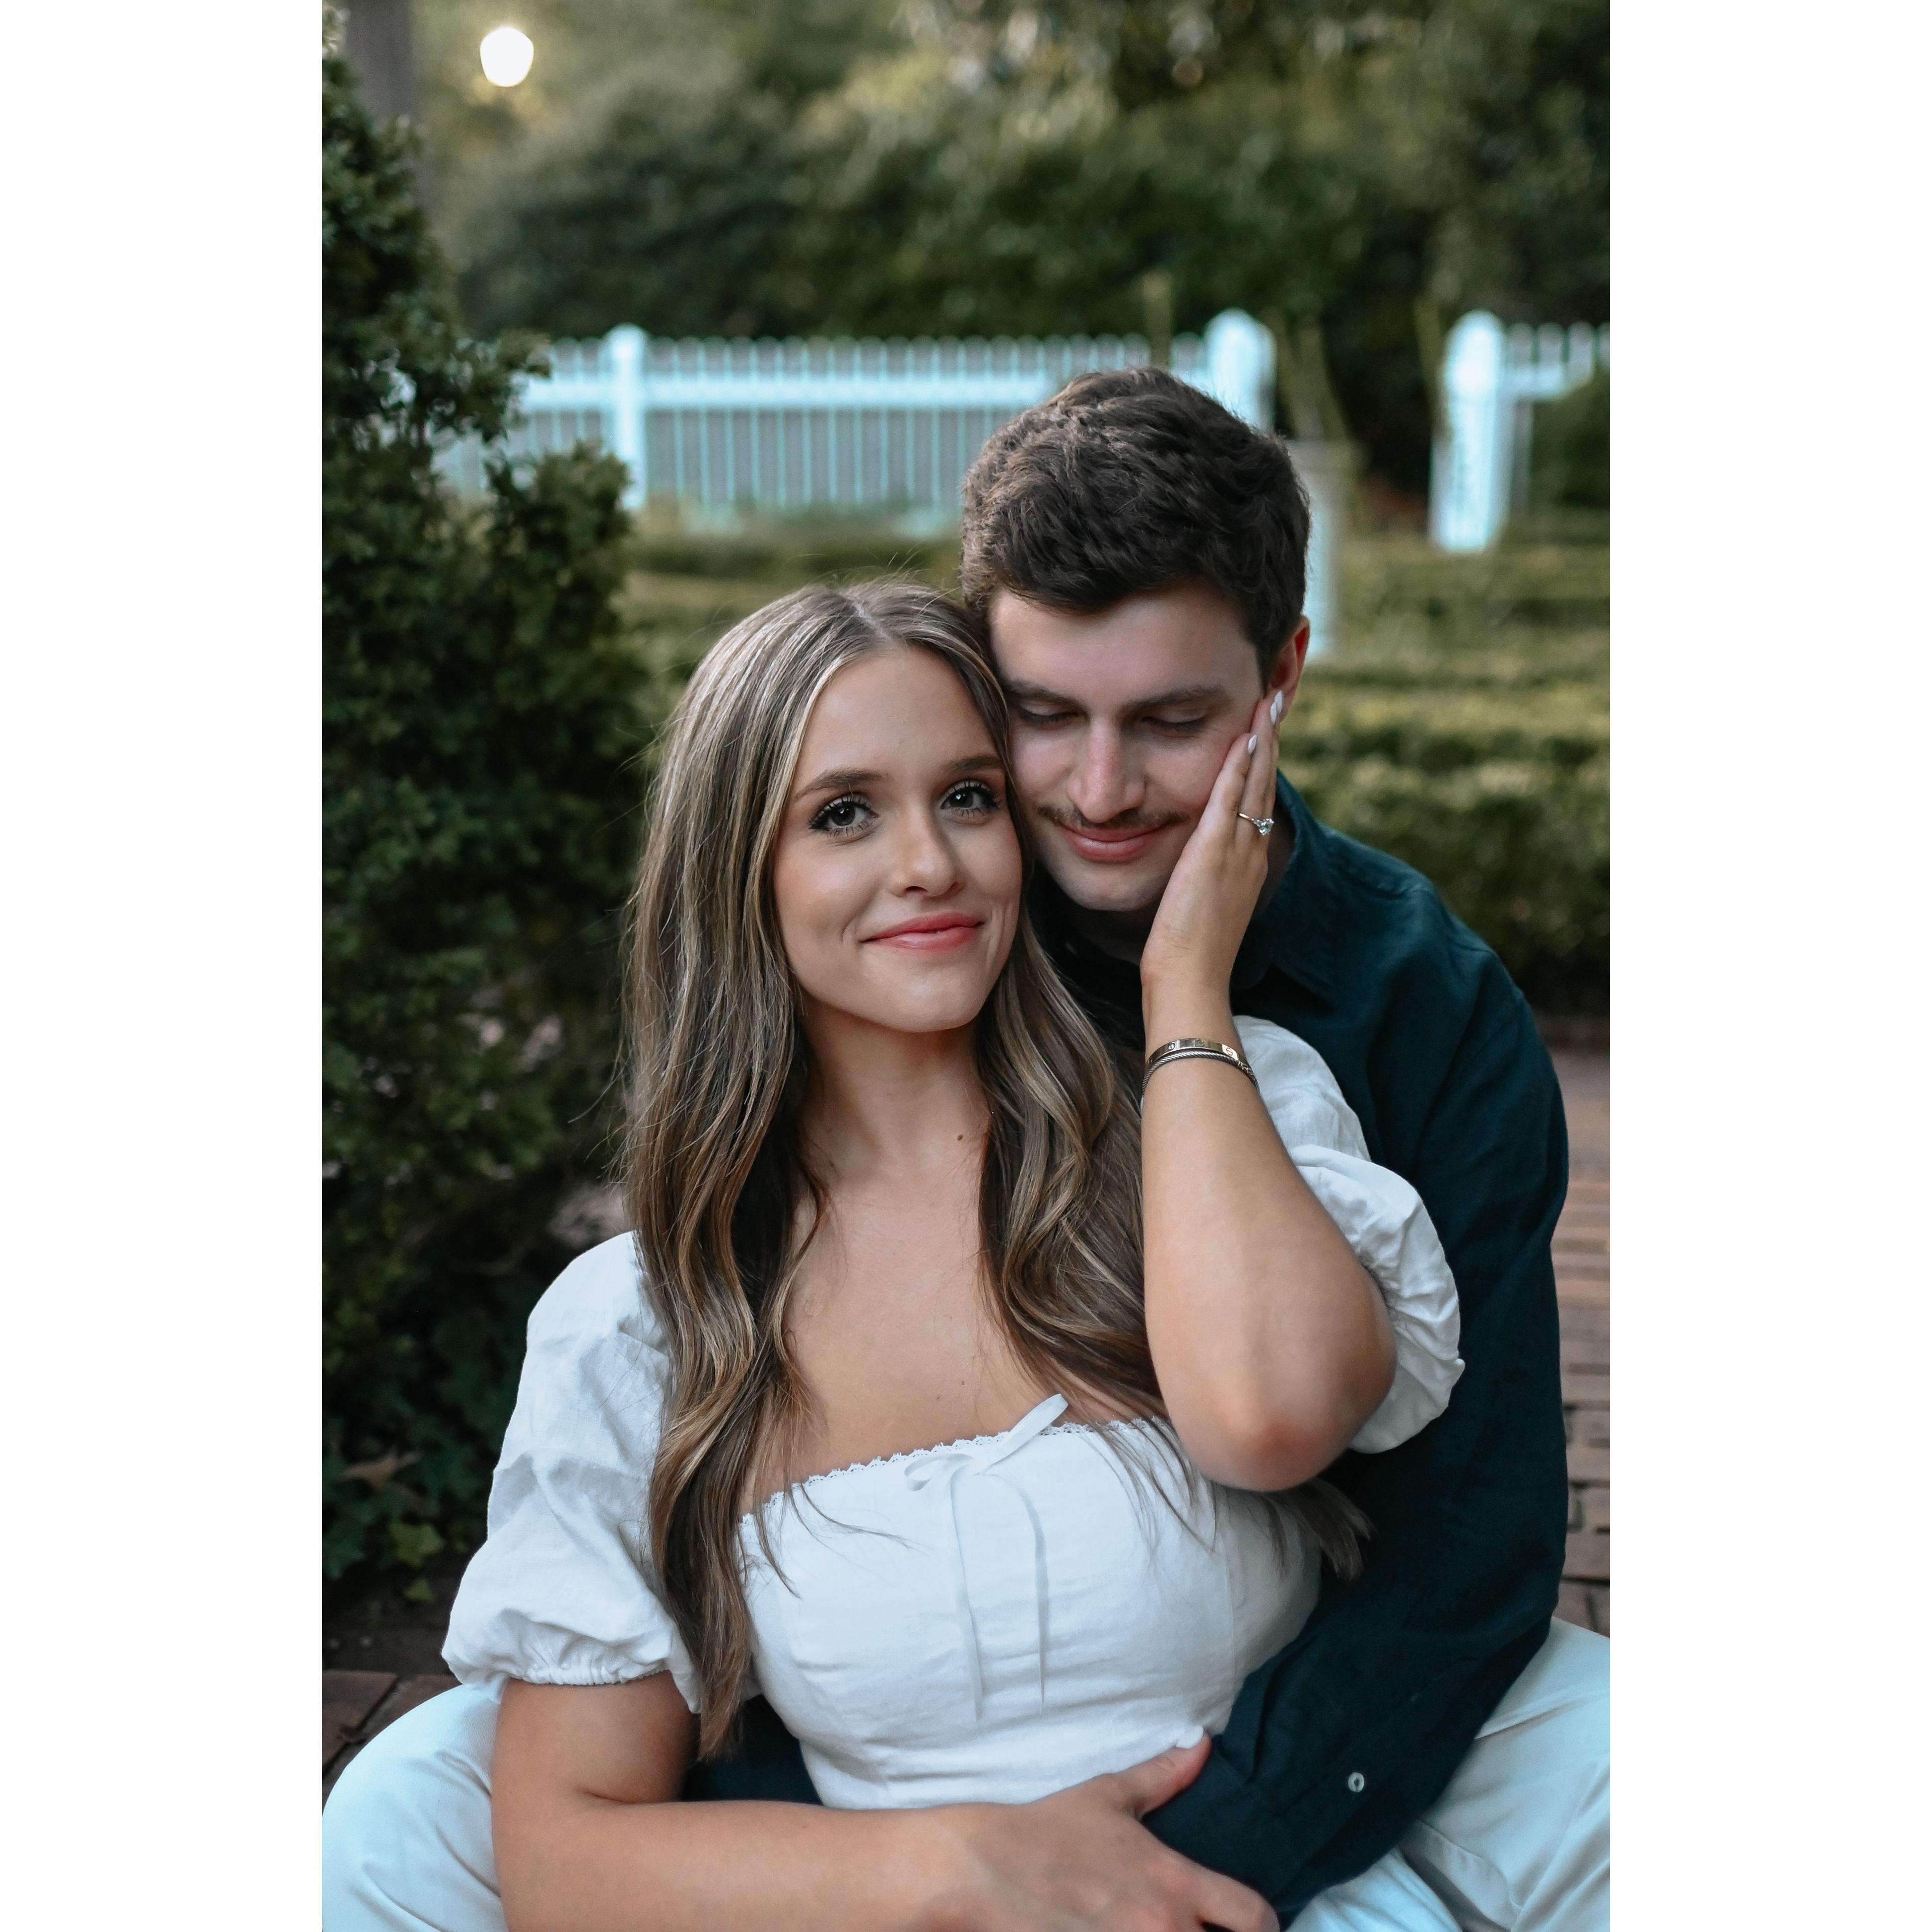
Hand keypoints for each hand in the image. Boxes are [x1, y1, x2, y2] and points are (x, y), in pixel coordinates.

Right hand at [934, 1736, 1276, 1931]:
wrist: (984, 1869)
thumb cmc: (1048, 1831)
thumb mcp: (1108, 1796)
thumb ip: (1162, 1775)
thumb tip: (1202, 1743)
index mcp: (1174, 1883)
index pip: (1254, 1918)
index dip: (1265, 1925)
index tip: (1255, 1925)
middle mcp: (1164, 1929)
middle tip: (1204, 1929)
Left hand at [1138, 691, 1279, 1007]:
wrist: (1190, 980)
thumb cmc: (1187, 956)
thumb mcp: (1198, 907)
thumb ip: (1200, 881)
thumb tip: (1191, 868)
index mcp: (1246, 866)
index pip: (1257, 804)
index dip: (1263, 766)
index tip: (1264, 732)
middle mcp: (1249, 853)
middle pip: (1265, 785)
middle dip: (1270, 741)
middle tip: (1276, 699)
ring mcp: (1237, 853)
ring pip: (1255, 785)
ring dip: (1262, 741)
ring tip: (1267, 702)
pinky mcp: (1215, 854)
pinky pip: (1231, 801)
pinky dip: (1241, 767)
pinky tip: (1245, 738)